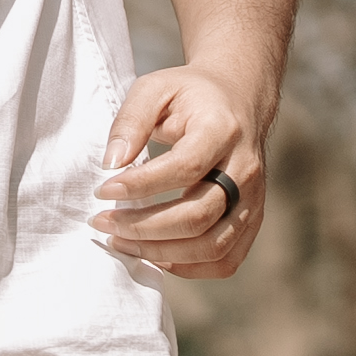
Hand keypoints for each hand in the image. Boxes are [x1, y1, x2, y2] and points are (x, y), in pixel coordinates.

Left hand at [94, 63, 265, 279]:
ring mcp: (253, 199)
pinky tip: (155, 256)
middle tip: (102, 222)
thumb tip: (111, 163)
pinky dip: (190, 268)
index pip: (185, 168)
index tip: (102, 190)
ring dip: (162, 253)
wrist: (238, 99)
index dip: (141, 185)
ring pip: (213, 245)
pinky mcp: (252, 220)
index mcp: (222, 131)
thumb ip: (130, 121)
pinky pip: (226, 259)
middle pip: (198, 215)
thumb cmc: (189, 94)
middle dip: (144, 227)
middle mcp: (245, 169)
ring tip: (121, 242)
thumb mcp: (154, 88)